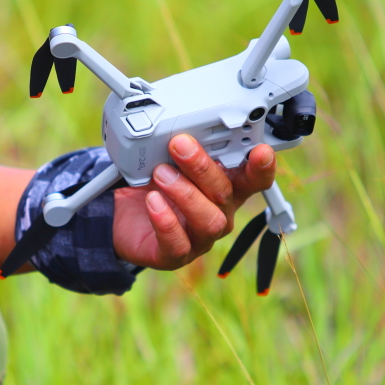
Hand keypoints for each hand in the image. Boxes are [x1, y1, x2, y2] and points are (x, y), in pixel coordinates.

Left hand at [113, 134, 276, 269]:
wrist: (121, 219)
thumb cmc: (153, 186)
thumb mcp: (167, 160)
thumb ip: (181, 148)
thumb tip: (181, 130)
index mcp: (226, 188)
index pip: (254, 179)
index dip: (262, 167)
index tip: (260, 151)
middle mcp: (219, 214)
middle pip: (225, 193)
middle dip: (203, 167)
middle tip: (180, 146)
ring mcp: (200, 238)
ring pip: (209, 221)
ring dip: (185, 193)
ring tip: (161, 173)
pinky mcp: (175, 255)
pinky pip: (178, 243)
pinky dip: (166, 221)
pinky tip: (153, 202)